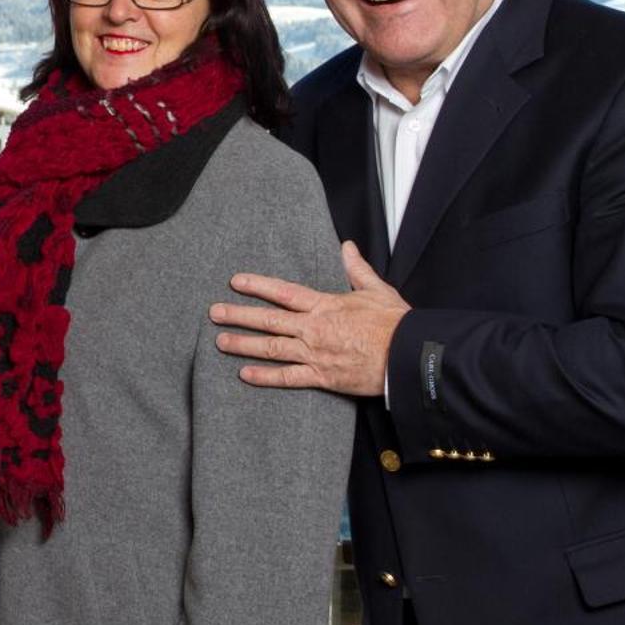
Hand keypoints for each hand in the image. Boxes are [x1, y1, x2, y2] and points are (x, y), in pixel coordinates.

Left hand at [210, 241, 408, 395]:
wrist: (410, 357)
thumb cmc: (396, 324)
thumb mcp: (376, 290)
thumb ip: (357, 269)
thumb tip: (346, 247)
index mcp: (325, 306)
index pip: (283, 292)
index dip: (257, 286)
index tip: (235, 282)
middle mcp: (314, 329)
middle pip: (268, 320)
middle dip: (238, 315)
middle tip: (214, 312)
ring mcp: (315, 354)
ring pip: (271, 348)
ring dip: (243, 345)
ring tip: (220, 341)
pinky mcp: (322, 377)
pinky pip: (288, 378)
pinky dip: (265, 377)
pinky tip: (245, 375)